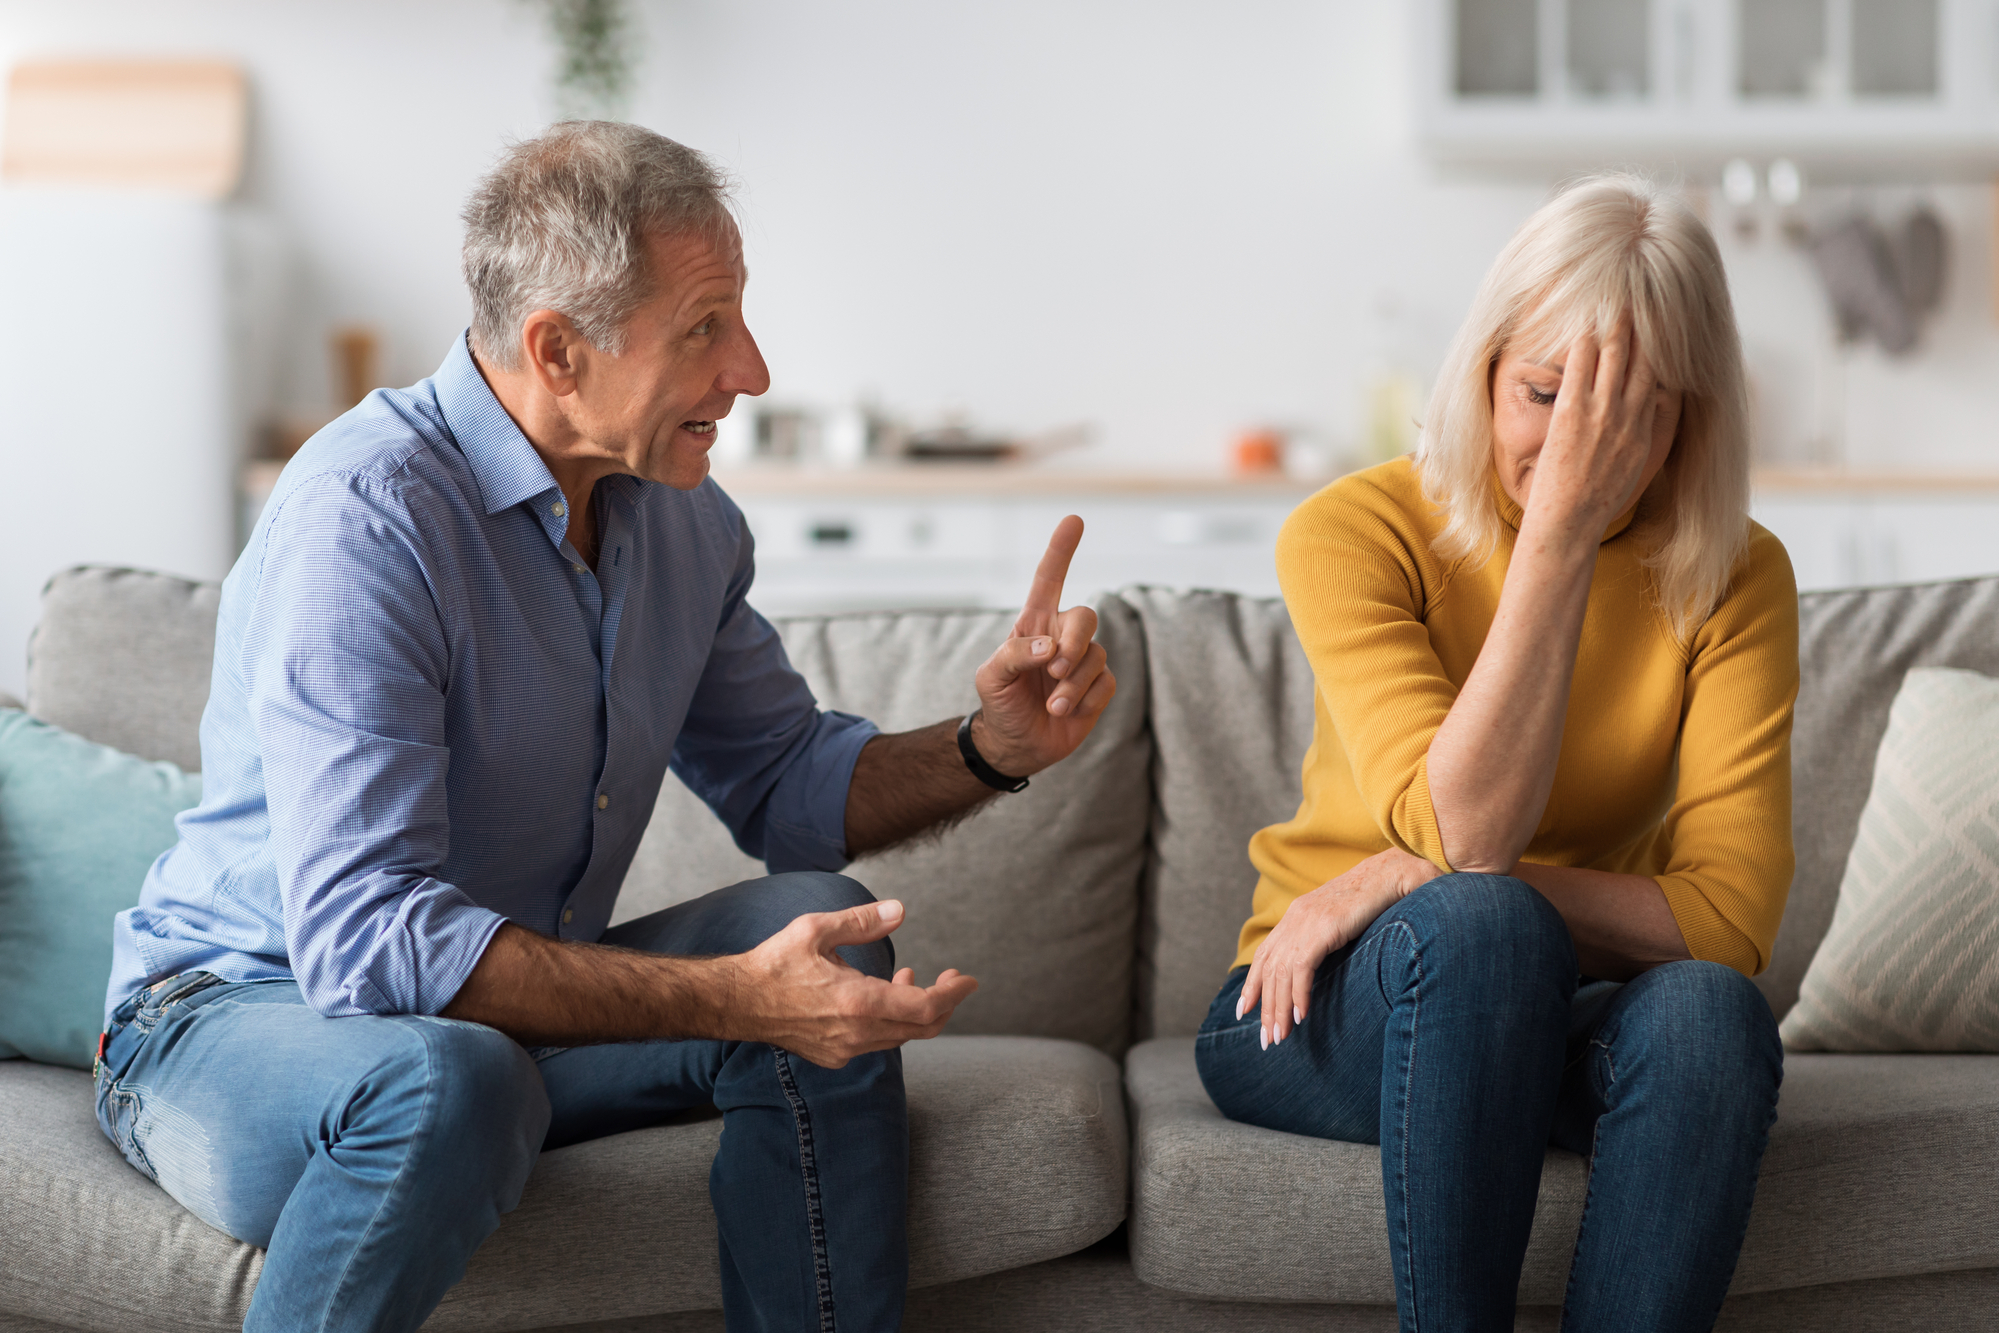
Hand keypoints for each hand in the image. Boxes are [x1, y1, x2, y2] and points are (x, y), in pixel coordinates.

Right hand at [726, 898, 977, 1067]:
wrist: (737, 1002)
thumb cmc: (774, 962)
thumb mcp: (816, 929)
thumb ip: (862, 921)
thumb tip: (900, 911)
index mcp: (858, 1002)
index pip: (925, 1006)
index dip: (954, 994)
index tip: (970, 980)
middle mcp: (856, 1033)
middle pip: (921, 1028)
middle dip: (943, 1002)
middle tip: (953, 978)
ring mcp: (845, 1049)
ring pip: (900, 1037)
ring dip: (916, 1009)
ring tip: (912, 974)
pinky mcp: (834, 1056)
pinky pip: (878, 1042)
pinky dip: (892, 1020)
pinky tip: (882, 995)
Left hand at [969, 515, 1116, 774]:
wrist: (1015, 745)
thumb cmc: (1000, 704)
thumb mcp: (991, 678)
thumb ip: (1015, 655)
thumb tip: (1051, 646)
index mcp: (1033, 626)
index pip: (1049, 580)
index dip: (1060, 550)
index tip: (1073, 520)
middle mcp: (1061, 637)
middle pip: (1085, 616)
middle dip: (1075, 641)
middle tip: (1056, 668)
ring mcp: (1081, 662)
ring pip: (1095, 656)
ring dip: (1073, 683)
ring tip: (1052, 704)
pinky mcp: (1097, 688)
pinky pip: (1106, 683)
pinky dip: (1084, 700)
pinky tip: (1065, 712)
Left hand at [1240, 848, 1439, 1048]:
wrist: (1392, 874)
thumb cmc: (1373, 901)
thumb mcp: (1338, 922)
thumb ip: (1322, 940)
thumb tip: (1315, 967)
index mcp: (1295, 917)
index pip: (1264, 956)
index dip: (1252, 984)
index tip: (1244, 1011)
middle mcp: (1294, 919)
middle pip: (1269, 970)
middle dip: (1264, 1007)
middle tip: (1266, 1039)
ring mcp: (1306, 923)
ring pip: (1281, 974)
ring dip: (1280, 1009)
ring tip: (1281, 1036)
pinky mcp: (1322, 929)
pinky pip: (1302, 969)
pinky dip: (1299, 995)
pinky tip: (1300, 1016)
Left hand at [1529, 322, 1660, 537]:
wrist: (1571, 521)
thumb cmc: (1595, 500)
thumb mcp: (1633, 467)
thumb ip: (1643, 436)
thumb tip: (1651, 413)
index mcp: (1643, 430)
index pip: (1657, 379)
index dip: (1658, 351)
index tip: (1659, 329)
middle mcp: (1627, 417)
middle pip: (1641, 361)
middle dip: (1643, 329)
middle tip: (1642, 301)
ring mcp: (1601, 413)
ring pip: (1614, 357)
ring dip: (1615, 327)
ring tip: (1615, 303)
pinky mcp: (1572, 413)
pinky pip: (1580, 368)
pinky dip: (1583, 342)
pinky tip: (1582, 324)